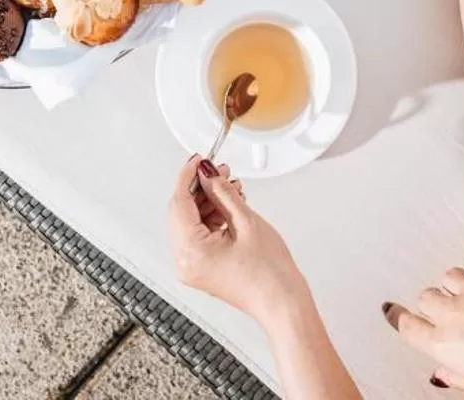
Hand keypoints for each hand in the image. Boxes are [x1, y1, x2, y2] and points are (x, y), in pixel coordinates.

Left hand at [168, 155, 307, 321]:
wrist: (284, 304)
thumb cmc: (270, 274)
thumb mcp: (246, 222)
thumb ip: (222, 193)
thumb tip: (208, 175)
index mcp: (190, 252)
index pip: (179, 203)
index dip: (188, 177)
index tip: (198, 160)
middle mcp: (185, 263)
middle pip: (182, 213)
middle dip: (201, 189)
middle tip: (219, 171)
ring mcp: (192, 268)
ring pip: (191, 223)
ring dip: (209, 203)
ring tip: (231, 188)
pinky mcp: (202, 269)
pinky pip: (199, 236)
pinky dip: (212, 219)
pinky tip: (230, 206)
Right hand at [384, 254, 463, 396]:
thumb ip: (458, 376)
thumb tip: (445, 373)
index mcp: (443, 343)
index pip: (406, 324)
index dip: (400, 318)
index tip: (397, 314)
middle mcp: (453, 313)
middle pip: (425, 296)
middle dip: (431, 303)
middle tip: (443, 312)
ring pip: (448, 275)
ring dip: (453, 283)